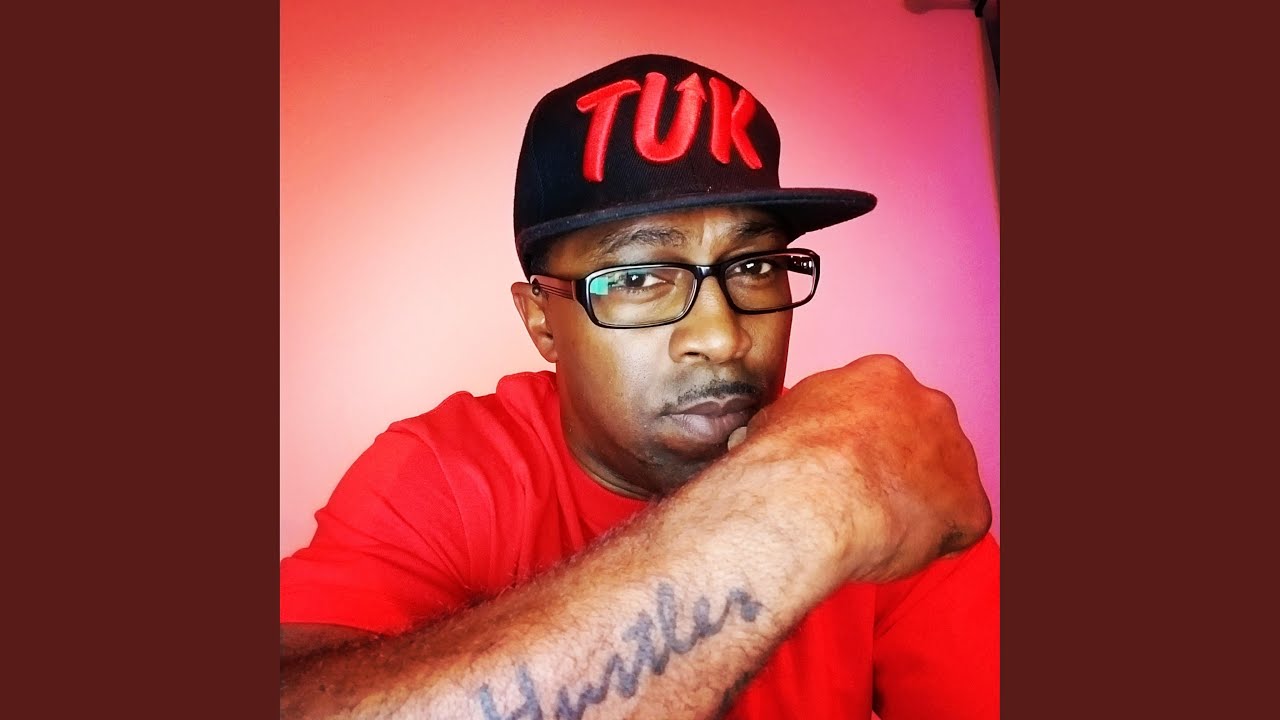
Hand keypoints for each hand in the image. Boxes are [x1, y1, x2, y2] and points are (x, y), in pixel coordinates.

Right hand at [731, 355, 990, 583]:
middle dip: (901, 463)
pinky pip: (959, 526)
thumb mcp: (784, 416)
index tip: (849, 459)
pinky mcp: (970, 505)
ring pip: (945, 479)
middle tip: (864, 494)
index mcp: (882, 377)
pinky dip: (933, 542)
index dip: (867, 438)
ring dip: (918, 501)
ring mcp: (956, 453)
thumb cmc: (785, 462)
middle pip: (924, 434)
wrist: (808, 501)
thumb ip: (811, 421)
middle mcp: (929, 404)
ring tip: (874, 525)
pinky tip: (893, 546)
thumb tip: (793, 438)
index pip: (886, 404)